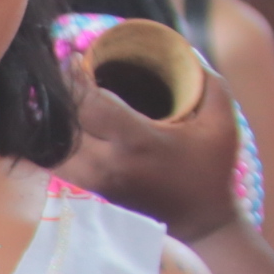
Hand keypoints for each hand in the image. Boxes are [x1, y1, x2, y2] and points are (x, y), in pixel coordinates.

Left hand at [57, 48, 244, 243]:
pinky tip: (60, 127)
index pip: (88, 104)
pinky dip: (52, 146)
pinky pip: (57, 167)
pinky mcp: (90, 195)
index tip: (75, 58)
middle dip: (59, 96)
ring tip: (59, 100)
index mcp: (137, 142)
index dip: (75, 77)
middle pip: (64, 124)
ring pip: (52, 149)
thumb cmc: (212, 169)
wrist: (202, 225)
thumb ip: (207, 80)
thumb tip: (184, 47)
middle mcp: (109, 165)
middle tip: (63, 75)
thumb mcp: (222, 121)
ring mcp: (95, 184)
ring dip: (51, 123)